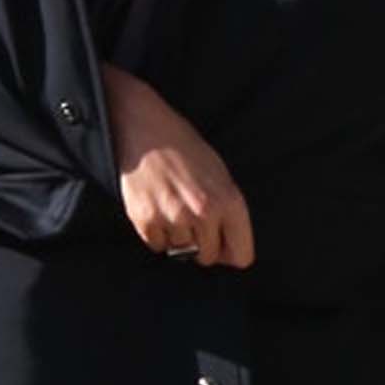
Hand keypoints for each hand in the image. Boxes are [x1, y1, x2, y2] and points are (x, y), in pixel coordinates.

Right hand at [101, 63, 254, 268]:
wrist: (144, 127)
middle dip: (202, 244)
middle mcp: (203, 212)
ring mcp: (173, 217)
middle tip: (191, 217)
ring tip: (171, 205)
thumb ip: (228, 212)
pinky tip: (156, 207)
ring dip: (177, 236)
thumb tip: (227, 251)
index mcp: (229, 200)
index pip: (241, 255)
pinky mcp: (146, 220)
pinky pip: (157, 246)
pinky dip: (156, 232)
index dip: (232, 251)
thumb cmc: (183, 147)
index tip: (223, 244)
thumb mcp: (220, 174)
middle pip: (208, 257)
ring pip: (180, 252)